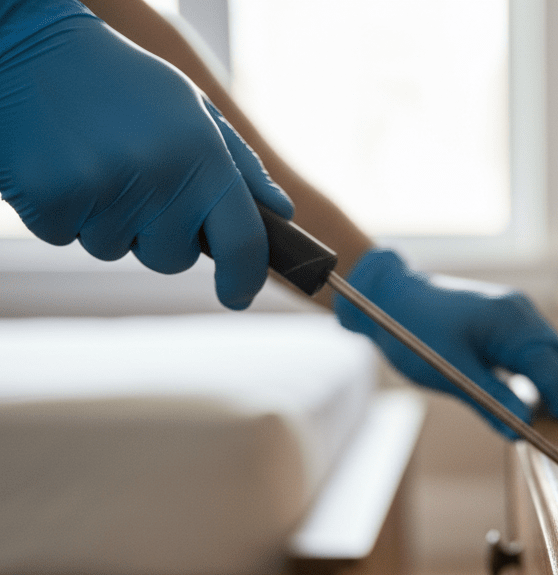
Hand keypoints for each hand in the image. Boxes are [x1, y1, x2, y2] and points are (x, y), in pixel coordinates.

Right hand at [0, 4, 292, 307]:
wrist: (23, 44)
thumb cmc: (121, 82)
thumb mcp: (193, 111)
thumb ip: (242, 168)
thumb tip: (281, 214)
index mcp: (203, 155)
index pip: (243, 243)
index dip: (245, 280)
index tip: (237, 295)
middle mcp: (159, 177)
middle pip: (173, 260)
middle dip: (158, 234)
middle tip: (136, 180)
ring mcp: (104, 192)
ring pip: (117, 250)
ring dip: (107, 220)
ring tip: (93, 160)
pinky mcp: (52, 202)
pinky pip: (68, 238)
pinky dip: (64, 212)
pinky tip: (60, 164)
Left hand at [334, 249, 557, 463]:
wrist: (390, 294)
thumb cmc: (411, 328)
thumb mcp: (450, 371)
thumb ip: (491, 400)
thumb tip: (524, 431)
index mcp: (513, 322)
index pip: (556, 375)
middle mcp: (525, 317)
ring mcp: (520, 320)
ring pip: (556, 365)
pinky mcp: (510, 328)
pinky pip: (539, 360)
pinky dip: (548, 387)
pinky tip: (548, 412)